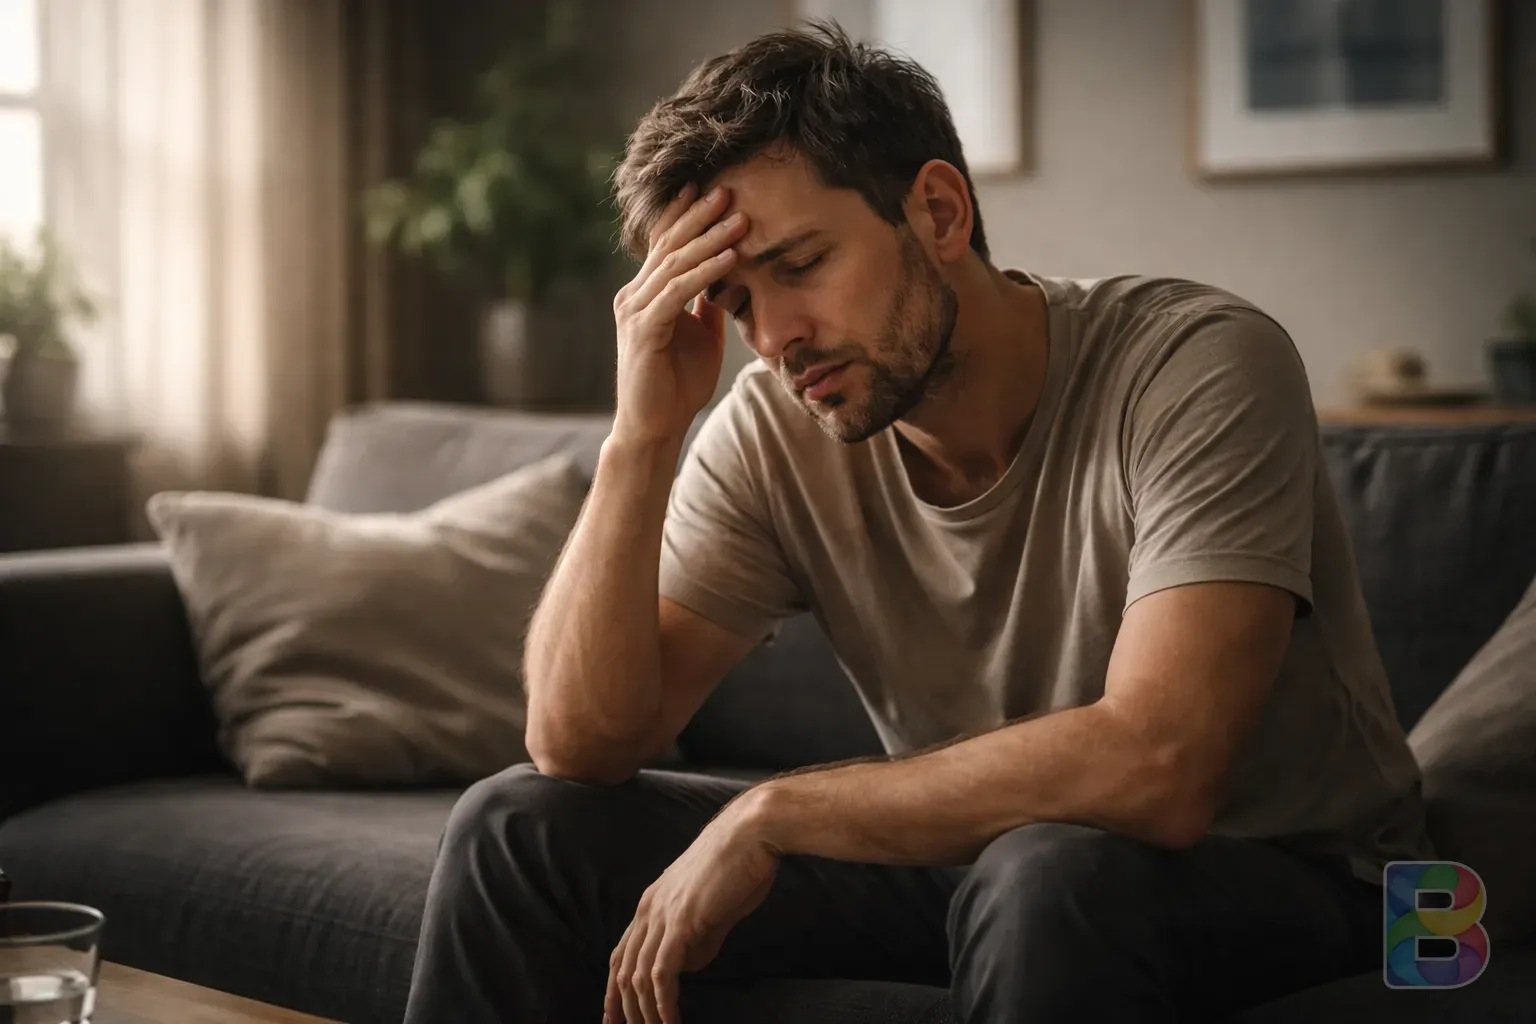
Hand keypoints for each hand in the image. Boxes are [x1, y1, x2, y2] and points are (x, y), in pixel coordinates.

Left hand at [604, 792, 780, 1023]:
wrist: (752, 833)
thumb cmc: (740, 865)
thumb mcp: (712, 908)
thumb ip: (698, 937)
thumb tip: (689, 965)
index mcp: (652, 901)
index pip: (622, 952)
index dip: (615, 988)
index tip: (615, 1015)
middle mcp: (649, 909)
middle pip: (622, 968)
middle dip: (622, 1007)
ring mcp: (663, 915)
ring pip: (638, 976)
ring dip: (645, 1011)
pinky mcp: (682, 922)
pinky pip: (662, 973)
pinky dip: (663, 1003)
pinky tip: (671, 1020)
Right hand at [611, 183, 750, 445]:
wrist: (653, 428)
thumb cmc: (676, 387)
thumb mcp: (702, 337)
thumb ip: (707, 306)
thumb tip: (726, 277)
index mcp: (645, 295)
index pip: (663, 245)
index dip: (684, 215)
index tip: (709, 189)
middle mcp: (633, 296)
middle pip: (668, 246)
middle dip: (699, 217)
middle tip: (728, 191)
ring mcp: (635, 312)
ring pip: (674, 265)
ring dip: (709, 240)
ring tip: (739, 220)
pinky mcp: (644, 330)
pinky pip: (677, 293)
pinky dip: (705, 273)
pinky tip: (730, 259)